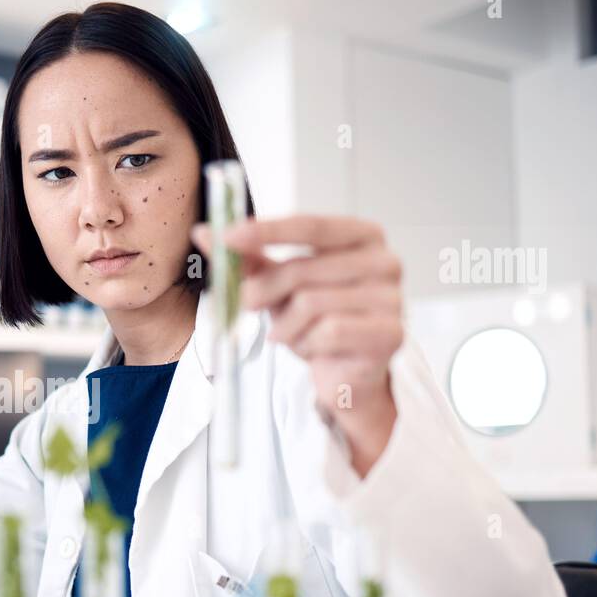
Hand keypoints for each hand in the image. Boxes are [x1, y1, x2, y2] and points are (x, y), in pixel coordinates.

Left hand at [192, 215, 402, 476]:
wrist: (347, 372)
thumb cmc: (317, 320)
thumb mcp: (280, 285)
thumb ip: (248, 258)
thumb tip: (203, 233)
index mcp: (362, 236)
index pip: (311, 224)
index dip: (267, 230)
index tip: (228, 237)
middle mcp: (385, 261)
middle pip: (303, 269)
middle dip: (264, 291)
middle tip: (246, 305)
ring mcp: (393, 298)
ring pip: (311, 304)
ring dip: (286, 326)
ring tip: (288, 334)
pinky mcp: (392, 334)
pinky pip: (330, 332)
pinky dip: (307, 344)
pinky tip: (311, 349)